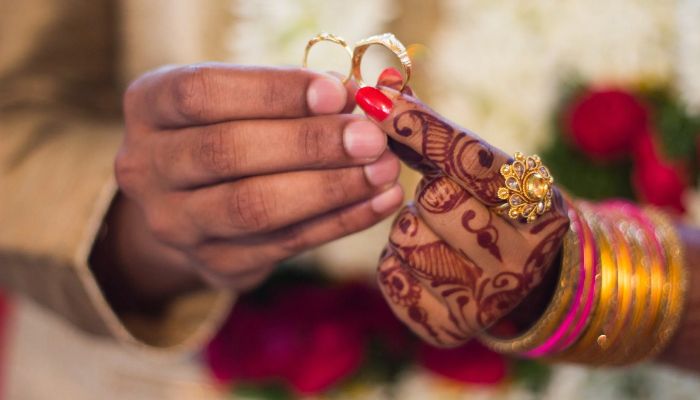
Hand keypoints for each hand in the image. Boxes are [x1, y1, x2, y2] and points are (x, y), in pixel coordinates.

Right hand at [109, 64, 403, 299]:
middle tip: (370, 138)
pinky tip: (378, 202)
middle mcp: (146, 168)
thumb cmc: (227, 130)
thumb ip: (288, 96)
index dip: (272, 93)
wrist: (191, 202)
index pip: (202, 94)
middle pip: (226, 154)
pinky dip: (340, 222)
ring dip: (329, 189)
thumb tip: (358, 99)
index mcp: (149, 106)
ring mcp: (175, 224)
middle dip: (308, 144)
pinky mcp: (215, 265)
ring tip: (383, 171)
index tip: (337, 94)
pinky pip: (286, 244)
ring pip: (253, 207)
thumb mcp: (239, 99)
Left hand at [356, 69, 568, 346]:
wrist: (521, 281)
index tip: (377, 100)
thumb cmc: (494, 211)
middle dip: (427, 193)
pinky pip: (392, 278)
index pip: (471, 157)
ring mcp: (488, 299)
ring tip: (438, 234)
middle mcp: (524, 257)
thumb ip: (435, 131)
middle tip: (444, 200)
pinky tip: (425, 264)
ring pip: (406, 239)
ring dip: (408, 228)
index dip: (421, 127)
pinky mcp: (450, 327)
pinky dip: (397, 264)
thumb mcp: (483, 169)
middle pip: (435, 199)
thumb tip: (384, 85)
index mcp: (541, 207)